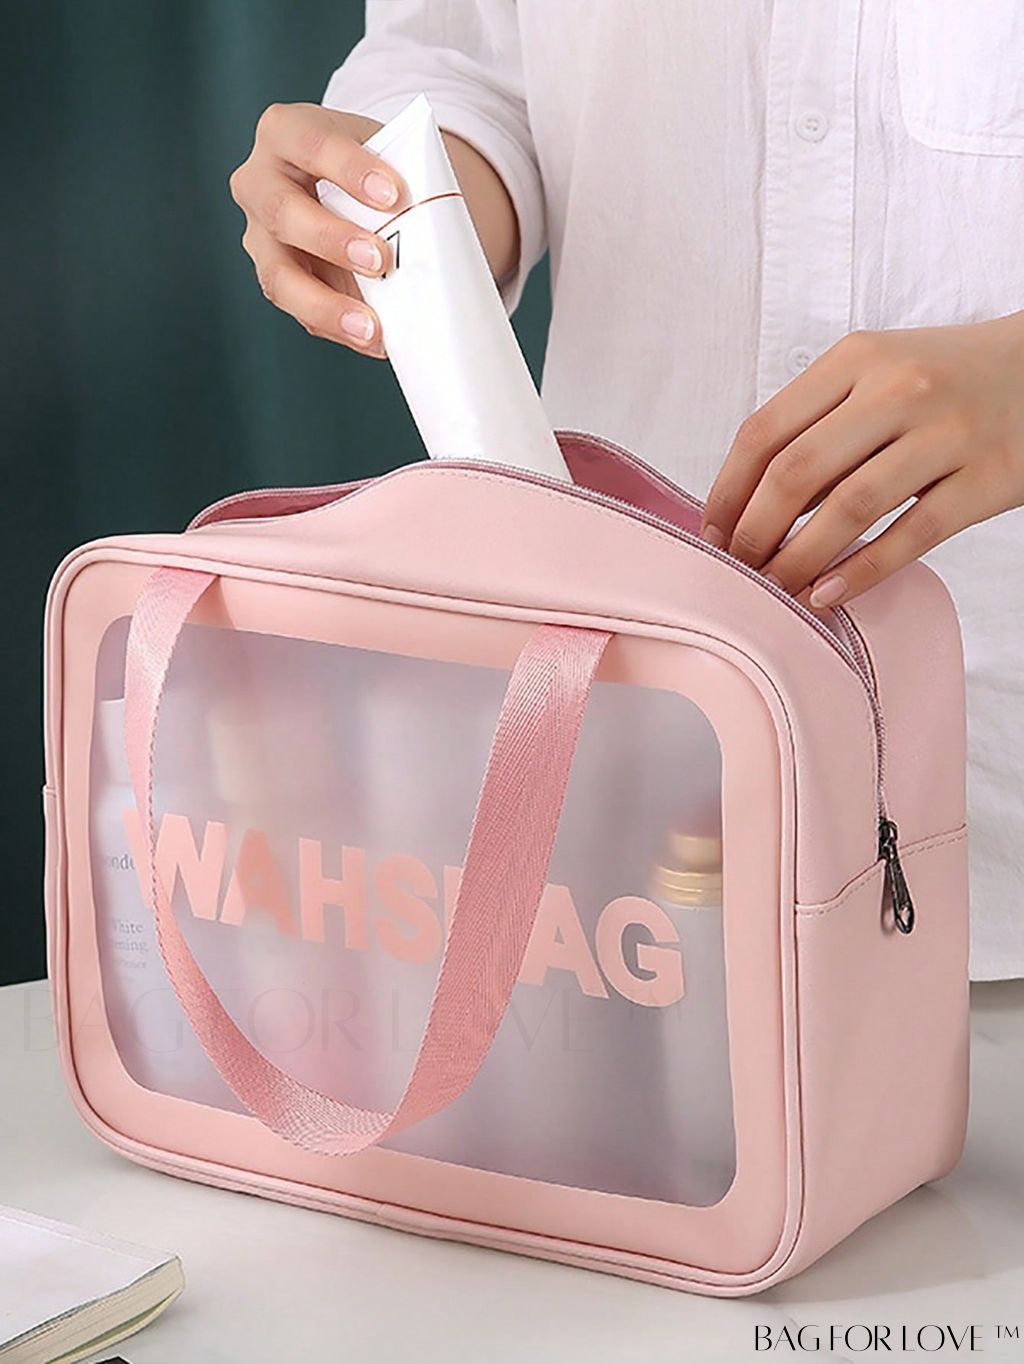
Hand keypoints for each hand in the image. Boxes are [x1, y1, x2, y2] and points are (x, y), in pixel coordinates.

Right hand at [229, 103, 407, 355]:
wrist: (358, 186)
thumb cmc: (371, 164)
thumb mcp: (386, 152)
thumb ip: (401, 180)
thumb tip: (435, 239)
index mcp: (286, 132)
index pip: (310, 143)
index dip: (348, 169)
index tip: (394, 193)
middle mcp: (259, 182)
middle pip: (281, 212)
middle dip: (331, 239)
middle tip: (380, 259)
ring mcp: (260, 237)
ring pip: (278, 276)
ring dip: (325, 304)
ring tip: (371, 327)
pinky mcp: (277, 279)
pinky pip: (301, 313)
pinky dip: (339, 328)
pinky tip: (376, 340)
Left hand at [700, 313, 1023, 605]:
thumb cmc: (943, 380)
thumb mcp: (876, 376)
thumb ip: (818, 427)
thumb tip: (750, 505)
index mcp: (856, 359)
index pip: (765, 431)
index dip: (728, 491)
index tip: (712, 534)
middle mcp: (898, 389)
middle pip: (798, 472)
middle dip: (754, 533)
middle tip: (737, 571)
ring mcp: (946, 434)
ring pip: (850, 508)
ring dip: (799, 560)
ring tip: (775, 592)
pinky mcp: (986, 479)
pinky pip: (912, 535)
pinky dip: (862, 571)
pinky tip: (828, 594)